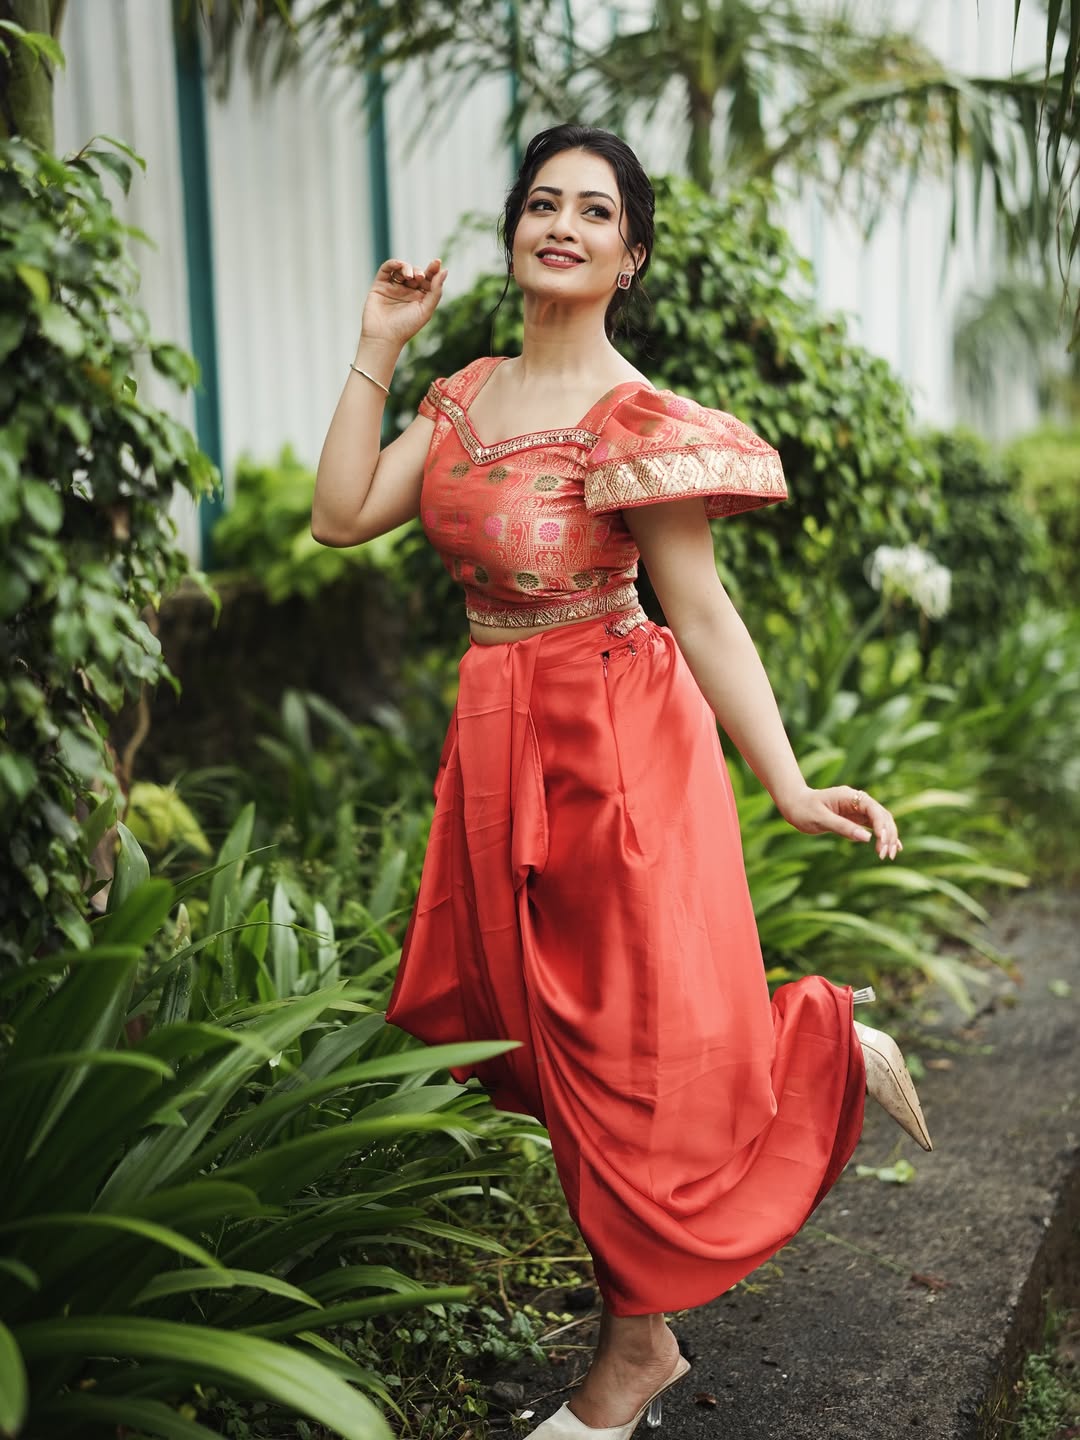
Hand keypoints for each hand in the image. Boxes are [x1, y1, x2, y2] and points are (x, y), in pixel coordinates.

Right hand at [359, 258, 448, 347]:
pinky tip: (399, 265)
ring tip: (410, 277)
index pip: (428, 279)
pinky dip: (393, 264)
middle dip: (419, 271)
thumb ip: (436, 291)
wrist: (384, 337)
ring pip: (402, 269)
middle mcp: (407, 291)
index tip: (437, 263)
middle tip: (420, 278)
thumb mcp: (426, 310)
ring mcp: (394, 287)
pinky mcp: (380, 285)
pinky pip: (387, 269)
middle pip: (416, 272)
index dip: (433, 269)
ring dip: (407, 267)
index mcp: (420, 297)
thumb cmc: (406, 327)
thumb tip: (444, 270)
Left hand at [778, 784, 901, 860]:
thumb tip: (867, 838)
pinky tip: (894, 848)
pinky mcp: (856, 819)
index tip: (882, 842)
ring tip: (890, 855)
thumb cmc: (804, 809)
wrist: (794, 805)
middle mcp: (858, 801)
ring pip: (882, 822)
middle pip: (882, 816)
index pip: (874, 810)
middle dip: (888, 834)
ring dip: (889, 837)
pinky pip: (875, 827)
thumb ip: (843, 827)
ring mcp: (858, 810)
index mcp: (850, 796)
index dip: (881, 826)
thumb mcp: (821, 819)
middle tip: (885, 854)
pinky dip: (884, 837)